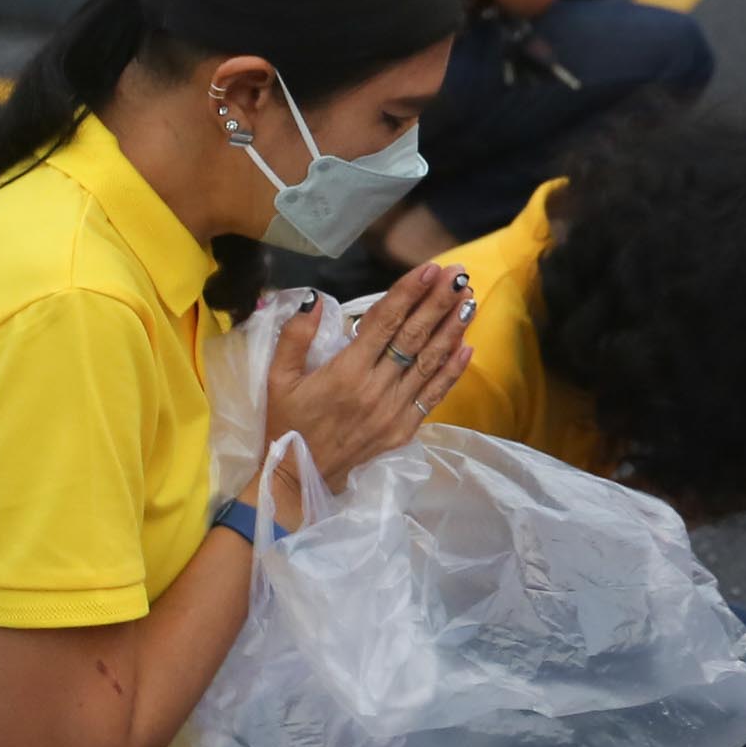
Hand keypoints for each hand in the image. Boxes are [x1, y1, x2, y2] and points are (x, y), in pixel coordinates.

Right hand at [261, 269, 473, 518]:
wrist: (299, 477)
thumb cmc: (286, 423)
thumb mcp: (276, 378)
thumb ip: (295, 337)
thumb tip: (316, 300)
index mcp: (346, 372)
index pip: (384, 322)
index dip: (409, 293)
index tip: (429, 269)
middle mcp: (376, 389)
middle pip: (414, 337)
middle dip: (438, 302)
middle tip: (459, 274)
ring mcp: (394, 411)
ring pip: (429, 363)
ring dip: (452, 329)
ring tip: (469, 300)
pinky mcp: (404, 430)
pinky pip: (433, 395)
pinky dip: (452, 371)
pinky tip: (468, 346)